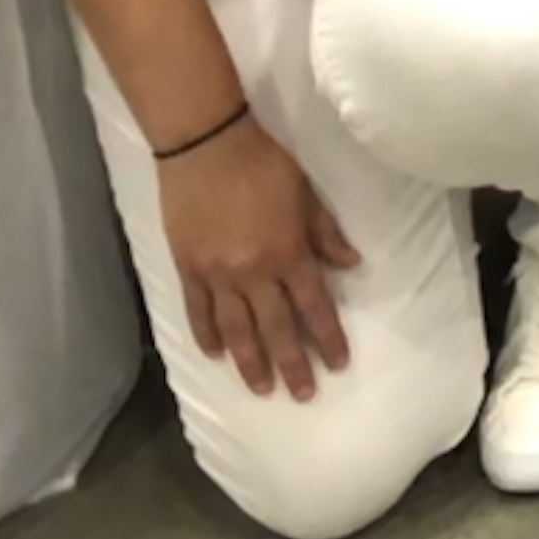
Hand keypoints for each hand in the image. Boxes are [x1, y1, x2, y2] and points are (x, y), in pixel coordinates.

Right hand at [155, 111, 359, 402]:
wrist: (206, 144)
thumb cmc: (263, 163)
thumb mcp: (306, 192)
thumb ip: (325, 232)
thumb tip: (351, 263)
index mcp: (288, 252)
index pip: (314, 305)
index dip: (327, 337)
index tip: (337, 364)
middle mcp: (254, 272)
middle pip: (277, 328)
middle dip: (292, 364)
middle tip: (303, 395)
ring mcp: (217, 274)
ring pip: (236, 330)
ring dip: (250, 363)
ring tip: (261, 389)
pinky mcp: (188, 269)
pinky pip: (198, 312)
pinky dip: (207, 336)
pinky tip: (216, 355)